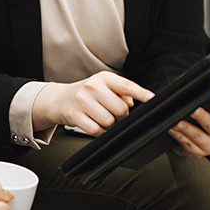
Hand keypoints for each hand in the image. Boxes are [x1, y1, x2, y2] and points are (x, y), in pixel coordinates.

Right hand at [32, 72, 154, 135]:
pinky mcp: (74, 115)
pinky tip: (93, 123)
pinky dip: (98, 131)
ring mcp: (82, 101)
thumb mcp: (103, 87)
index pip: (126, 85)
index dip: (140, 93)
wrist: (59, 99)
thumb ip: (121, 93)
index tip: (151, 99)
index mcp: (104, 78)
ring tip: (100, 117)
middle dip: (120, 116)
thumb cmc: (86, 94)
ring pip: (109, 122)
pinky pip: (96, 130)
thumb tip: (132, 102)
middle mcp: (93, 87)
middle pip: (121, 110)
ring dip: (108, 125)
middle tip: (112, 113)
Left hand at [168, 95, 209, 157]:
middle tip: (194, 110)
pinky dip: (178, 136)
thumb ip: (203, 103)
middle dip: (202, 117)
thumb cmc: (203, 124)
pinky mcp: (198, 152)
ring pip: (198, 136)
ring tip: (178, 122)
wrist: (198, 143)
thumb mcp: (208, 113)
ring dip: (187, 128)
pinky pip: (187, 143)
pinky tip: (172, 130)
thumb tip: (188, 93)